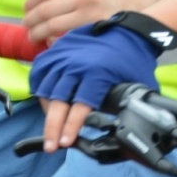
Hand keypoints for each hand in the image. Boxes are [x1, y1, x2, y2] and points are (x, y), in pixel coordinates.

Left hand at [20, 0, 124, 41]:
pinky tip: (50, 42)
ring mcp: (91, 14)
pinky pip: (65, 39)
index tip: (26, 11)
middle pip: (45, 11)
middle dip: (31, 21)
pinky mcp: (95, 32)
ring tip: (34, 35)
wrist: (119, 5)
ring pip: (53, 27)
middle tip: (28, 26)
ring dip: (38, 34)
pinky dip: (53, 42)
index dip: (29, 4)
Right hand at [29, 23, 160, 150]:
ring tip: (52, 129)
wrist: (127, 29)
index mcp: (98, 75)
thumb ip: (130, 106)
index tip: (65, 142)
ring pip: (46, 89)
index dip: (71, 126)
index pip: (80, 106)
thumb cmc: (133, 59)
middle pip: (59, 102)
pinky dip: (39, 89)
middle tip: (51, 147)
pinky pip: (40, 73)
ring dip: (47, 112)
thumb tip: (132, 130)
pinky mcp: (57, 51)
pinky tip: (44, 104)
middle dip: (53, 127)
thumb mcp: (138, 84)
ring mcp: (64, 57)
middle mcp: (76, 65)